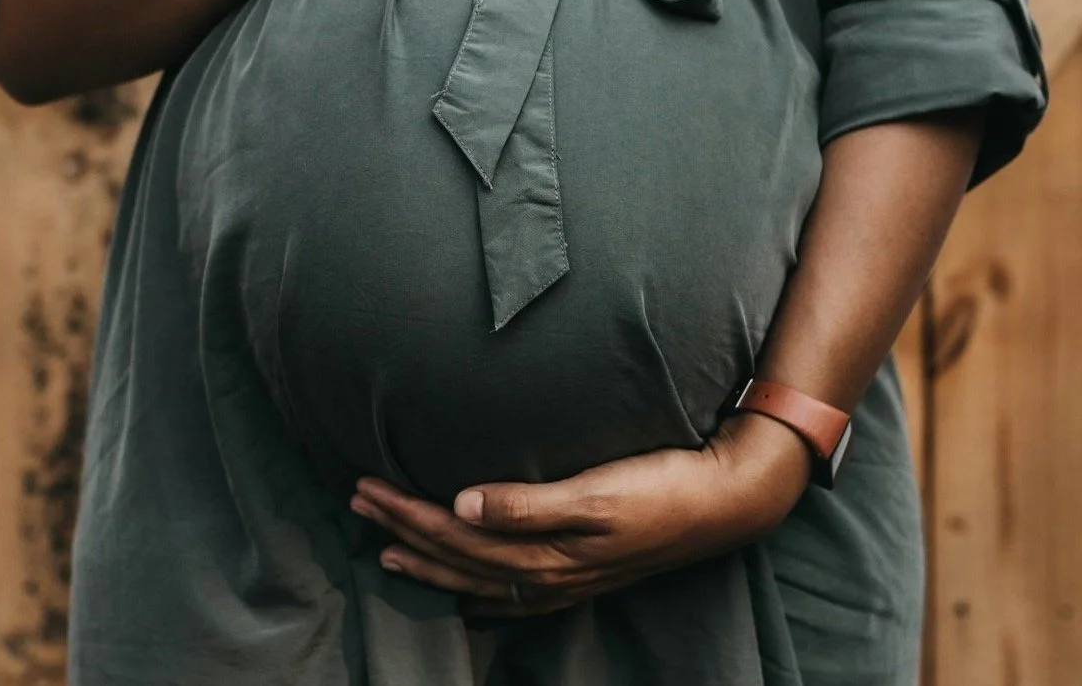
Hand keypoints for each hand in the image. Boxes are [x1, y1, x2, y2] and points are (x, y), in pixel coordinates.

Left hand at [349, 412, 811, 616]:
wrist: (723, 501)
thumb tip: (461, 505)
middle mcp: (547, 574)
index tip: (365, 485)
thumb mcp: (596, 491)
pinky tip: (466, 595)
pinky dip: (478, 592)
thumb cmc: (660, 486)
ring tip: (387, 546)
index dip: (406, 512)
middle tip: (357, 500)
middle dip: (403, 530)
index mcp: (544, 552)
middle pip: (457, 557)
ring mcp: (565, 579)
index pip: (455, 536)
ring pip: (478, 577)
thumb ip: (528, 503)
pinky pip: (512, 594)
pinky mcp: (582, 573)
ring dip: (429, 560)